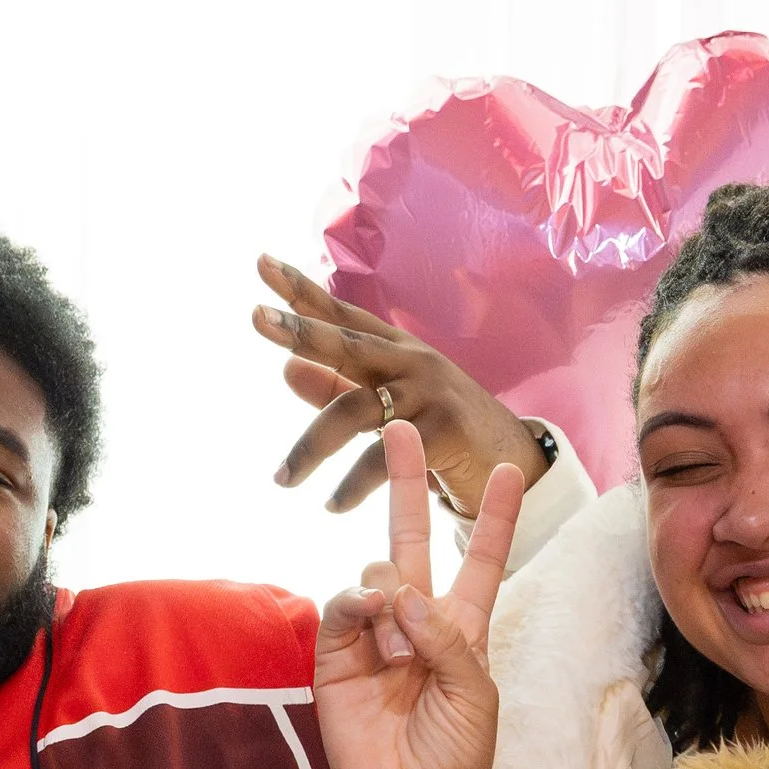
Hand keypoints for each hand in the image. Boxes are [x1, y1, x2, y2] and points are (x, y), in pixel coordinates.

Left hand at [256, 255, 552, 518]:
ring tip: (282, 479)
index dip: (302, 291)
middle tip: (255, 316)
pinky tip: (333, 504)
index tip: (261, 263)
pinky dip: (354, 485)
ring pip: (355, 409)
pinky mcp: (445, 429)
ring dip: (311, 447)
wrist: (513, 464)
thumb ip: (335, 387)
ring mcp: (429, 391)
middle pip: (347, 343)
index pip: (341, 316)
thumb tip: (284, 367)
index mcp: (393, 349)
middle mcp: (410, 360)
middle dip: (301, 331)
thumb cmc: (441, 429)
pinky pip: (385, 457)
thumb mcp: (385, 405)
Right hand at [298, 423, 521, 768]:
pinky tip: (374, 615)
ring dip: (395, 592)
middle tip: (402, 426)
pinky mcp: (335, 655)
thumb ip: (449, 637)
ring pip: (379, 573)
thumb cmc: (454, 757)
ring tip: (401, 636)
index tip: (507, 470)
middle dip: (409, 484)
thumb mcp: (477, 694)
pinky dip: (360, 603)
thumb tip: (401, 594)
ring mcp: (373, 636)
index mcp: (463, 631)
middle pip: (415, 540)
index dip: (493, 518)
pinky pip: (344, 606)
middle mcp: (416, 624)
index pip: (481, 560)